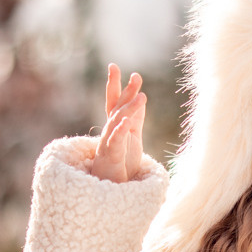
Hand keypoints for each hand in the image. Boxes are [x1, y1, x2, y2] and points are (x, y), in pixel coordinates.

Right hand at [89, 64, 146, 182]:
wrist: (110, 185)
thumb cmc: (120, 161)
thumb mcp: (131, 135)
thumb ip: (135, 117)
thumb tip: (141, 97)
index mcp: (116, 125)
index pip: (115, 101)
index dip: (116, 84)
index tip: (114, 66)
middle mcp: (110, 130)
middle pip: (115, 106)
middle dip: (120, 88)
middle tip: (128, 73)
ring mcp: (109, 141)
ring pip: (117, 121)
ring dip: (129, 108)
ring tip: (142, 96)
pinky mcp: (112, 155)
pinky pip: (116, 140)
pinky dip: (120, 130)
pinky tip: (127, 121)